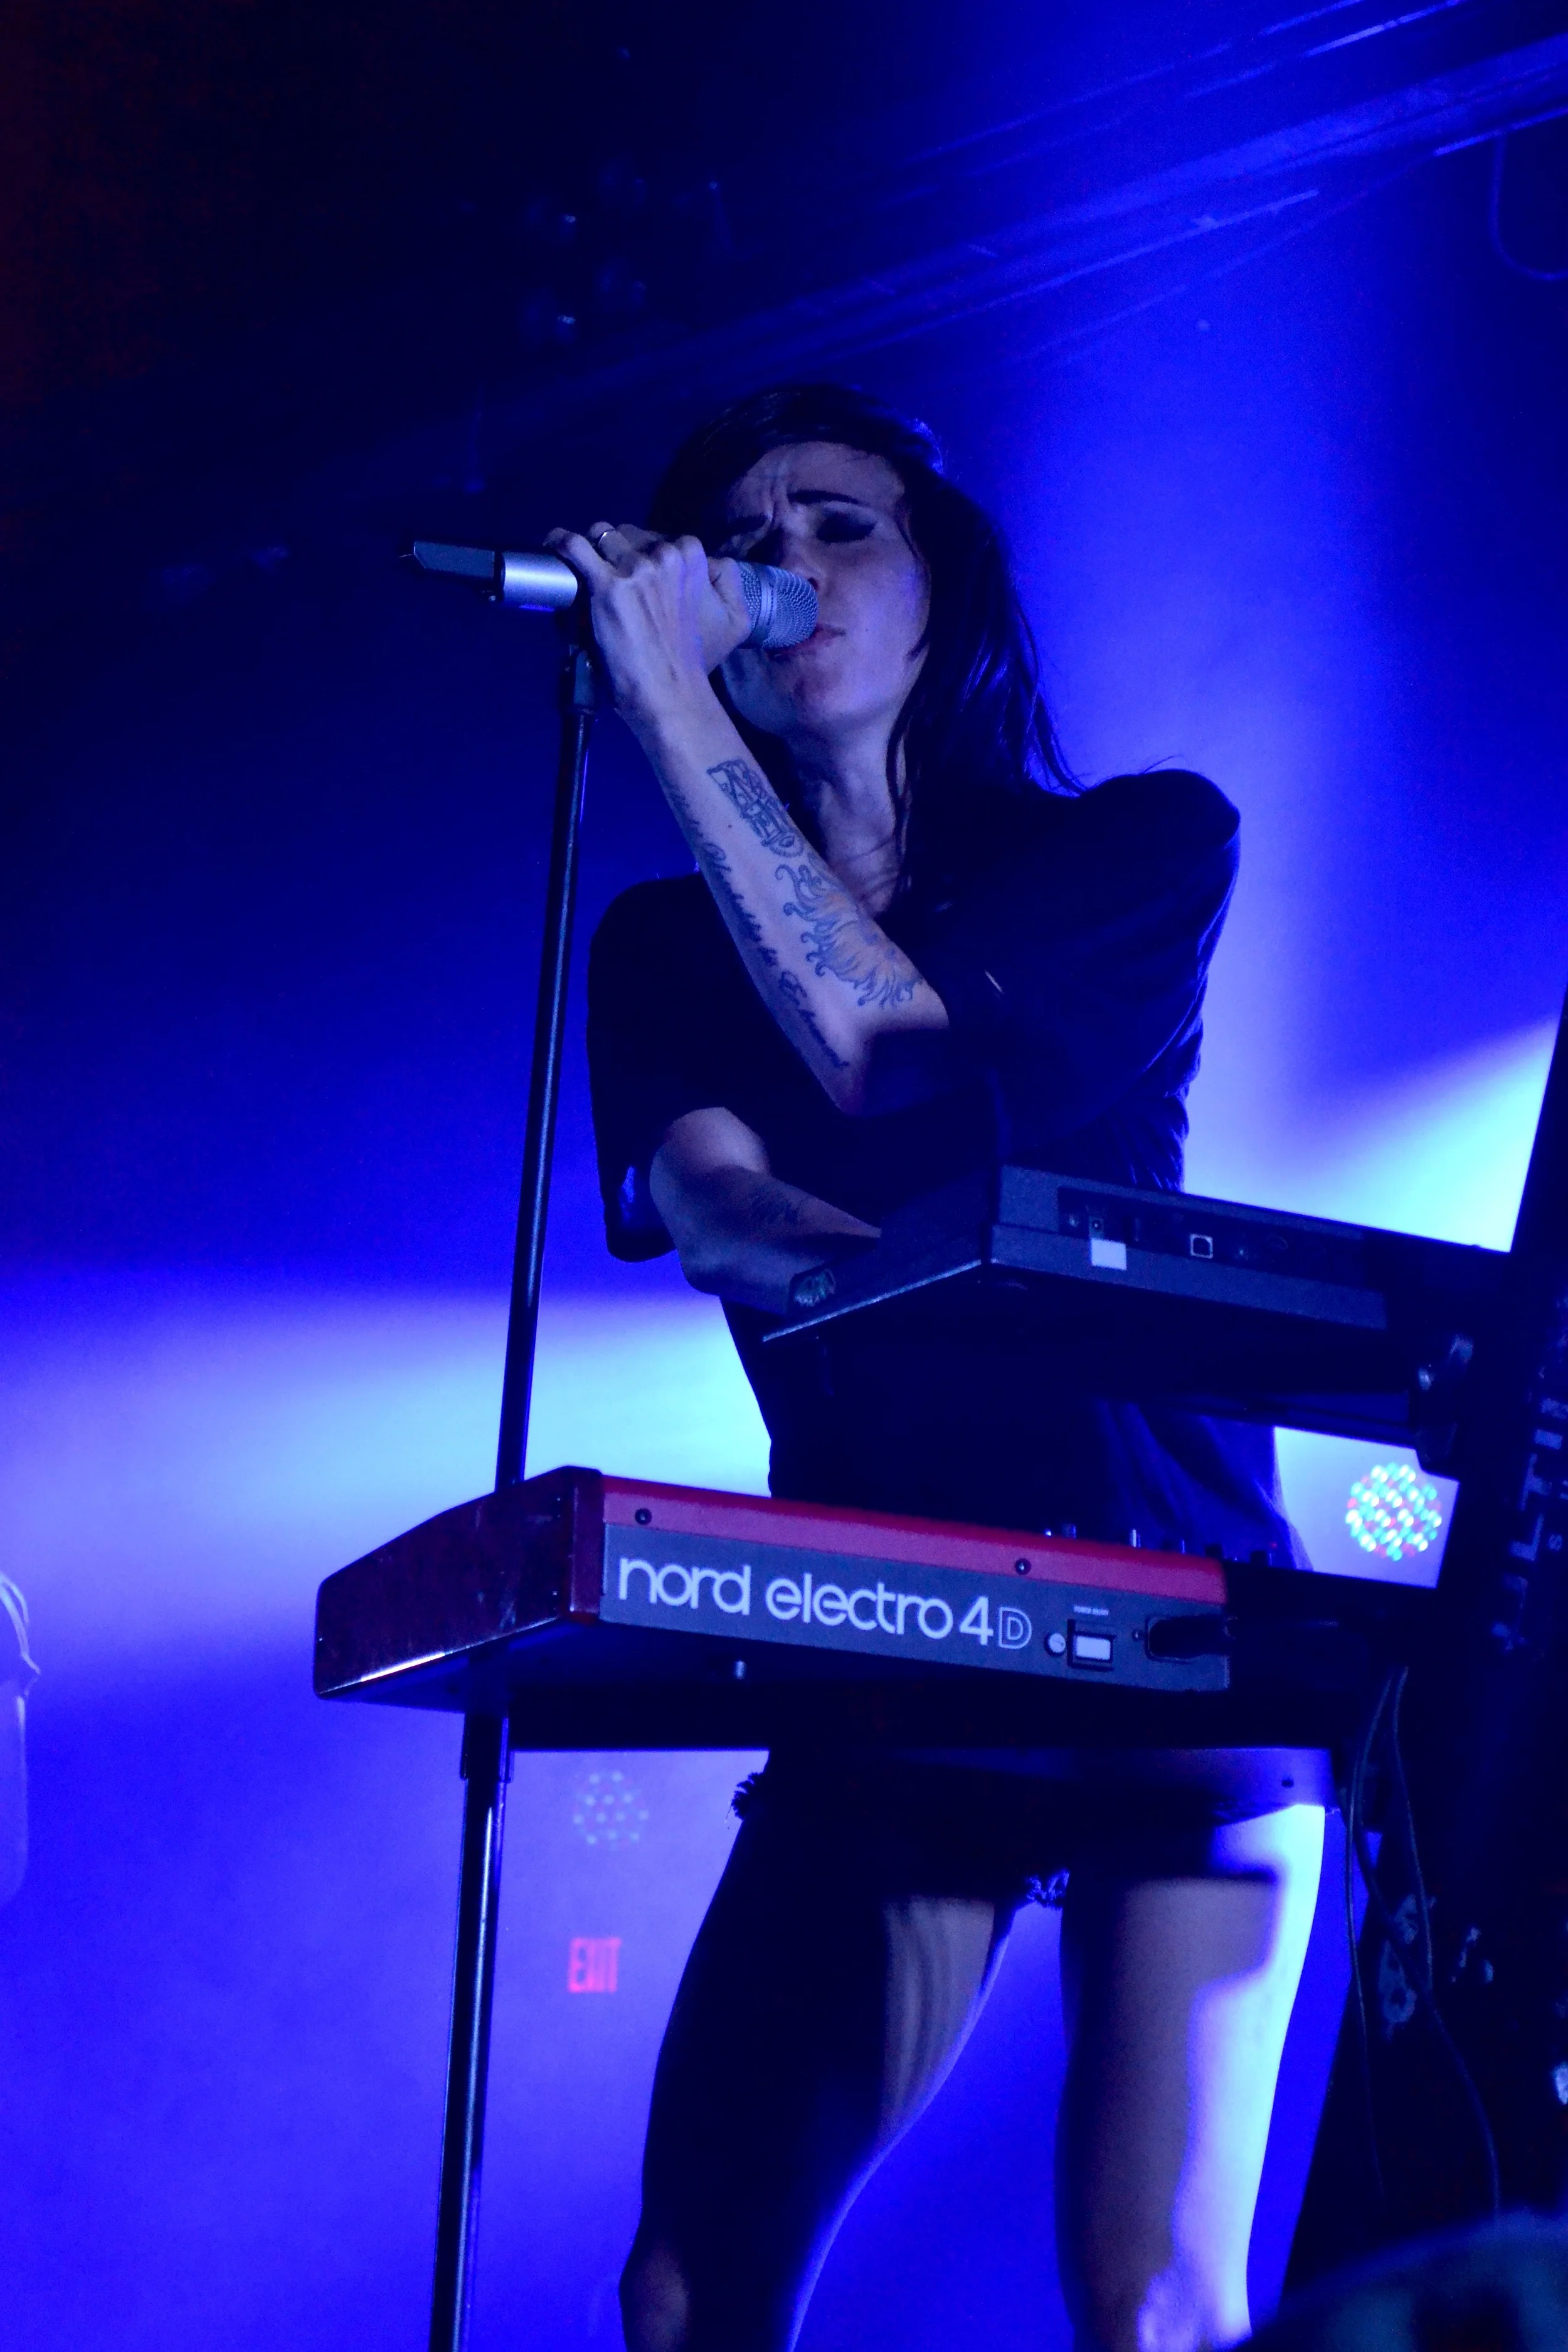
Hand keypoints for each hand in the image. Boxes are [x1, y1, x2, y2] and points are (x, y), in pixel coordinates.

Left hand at [543, 520, 751, 727]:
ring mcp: (635, 570)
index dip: (642, 550)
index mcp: (692, 561)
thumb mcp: (715, 613)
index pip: (661, 538)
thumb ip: (693, 583)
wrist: (671, 692)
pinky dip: (561, 544)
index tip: (632, 567)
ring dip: (592, 550)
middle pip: (628, 534)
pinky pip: (574, 547)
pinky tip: (555, 547)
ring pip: (602, 536)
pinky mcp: (606, 586)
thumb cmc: (688, 663)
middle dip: (615, 549)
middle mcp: (664, 558)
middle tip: (605, 573)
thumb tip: (664, 573)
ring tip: (580, 566)